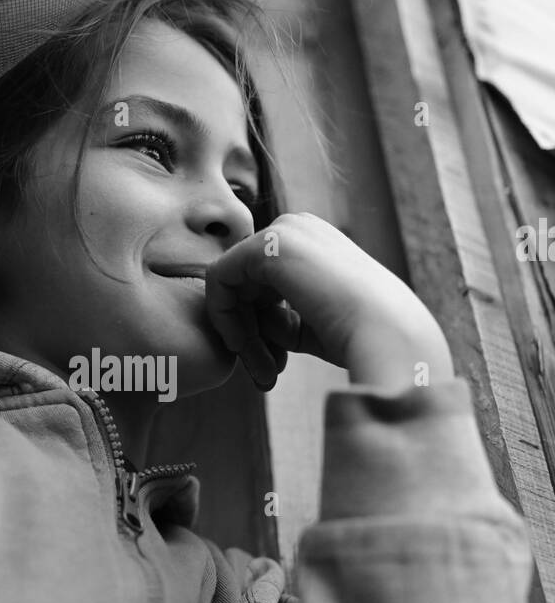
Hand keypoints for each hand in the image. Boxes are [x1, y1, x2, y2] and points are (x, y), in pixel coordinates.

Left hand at [205, 213, 453, 390]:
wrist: (386, 334)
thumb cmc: (359, 336)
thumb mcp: (311, 324)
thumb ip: (278, 316)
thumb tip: (246, 326)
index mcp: (312, 242)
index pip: (261, 285)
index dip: (260, 330)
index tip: (274, 367)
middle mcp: (296, 227)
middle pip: (242, 284)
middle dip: (249, 334)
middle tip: (265, 375)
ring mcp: (282, 231)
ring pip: (229, 286)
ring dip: (240, 334)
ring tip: (264, 372)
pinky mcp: (265, 246)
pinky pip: (217, 280)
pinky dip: (224, 318)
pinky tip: (244, 346)